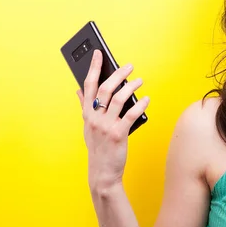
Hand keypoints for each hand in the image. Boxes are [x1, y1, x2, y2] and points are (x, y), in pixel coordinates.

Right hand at [76, 49, 149, 192]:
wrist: (103, 173)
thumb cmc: (98, 148)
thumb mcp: (88, 127)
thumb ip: (85, 107)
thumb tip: (79, 90)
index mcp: (87, 114)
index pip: (89, 86)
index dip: (94, 68)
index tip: (99, 53)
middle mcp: (95, 118)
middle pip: (106, 89)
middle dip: (118, 74)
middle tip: (129, 66)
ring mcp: (106, 126)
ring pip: (119, 99)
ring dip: (131, 86)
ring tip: (139, 80)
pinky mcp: (118, 134)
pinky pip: (130, 115)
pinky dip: (140, 105)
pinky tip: (146, 99)